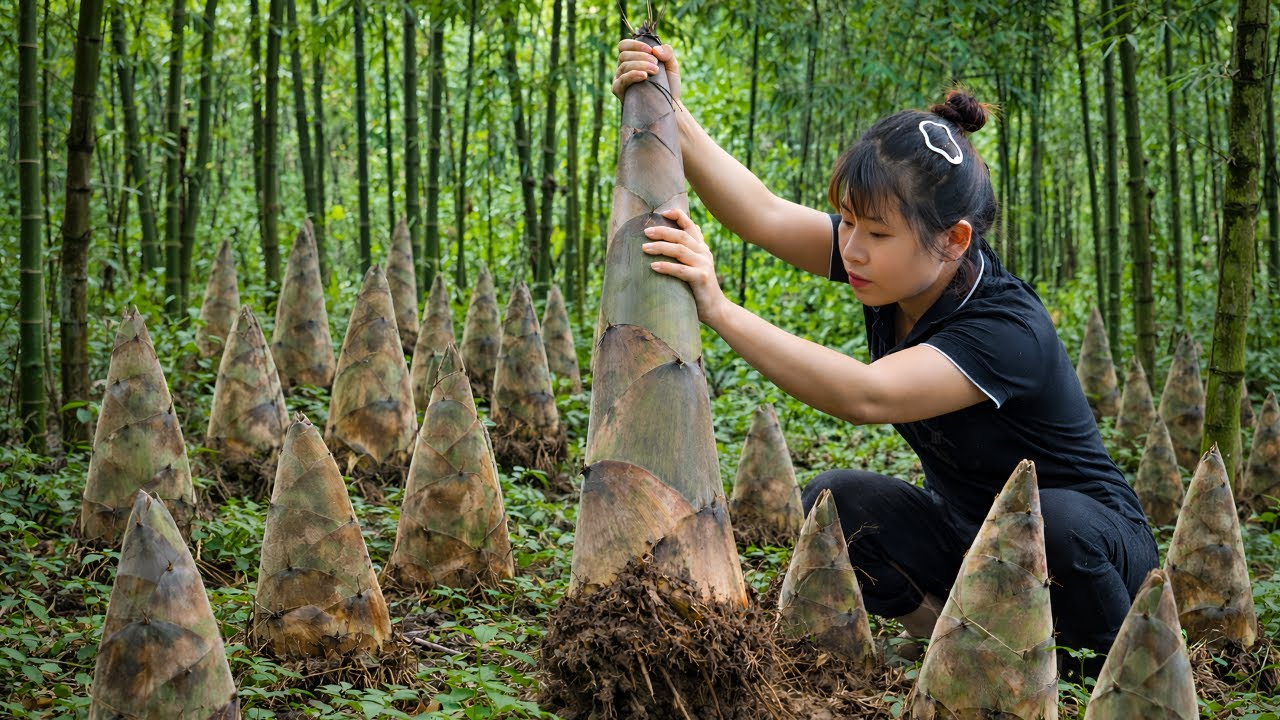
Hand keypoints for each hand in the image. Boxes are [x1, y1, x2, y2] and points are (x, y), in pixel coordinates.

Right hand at [613, 39, 680, 102]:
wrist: (670, 105)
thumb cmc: (668, 85)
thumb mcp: (672, 66)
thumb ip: (668, 52)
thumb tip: (655, 49)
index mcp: (632, 60)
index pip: (624, 46)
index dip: (635, 45)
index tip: (650, 50)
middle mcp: (623, 69)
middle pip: (624, 55)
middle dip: (641, 57)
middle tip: (656, 64)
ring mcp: (620, 80)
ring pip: (623, 66)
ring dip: (640, 65)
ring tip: (655, 71)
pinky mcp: (619, 92)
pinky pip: (621, 80)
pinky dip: (632, 75)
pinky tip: (644, 76)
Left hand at [642, 208, 727, 324]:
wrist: (715, 309)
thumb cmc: (698, 289)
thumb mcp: (694, 267)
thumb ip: (685, 254)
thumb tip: (666, 243)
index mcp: (701, 248)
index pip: (691, 226)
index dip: (678, 216)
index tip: (662, 213)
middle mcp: (704, 253)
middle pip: (681, 236)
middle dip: (662, 232)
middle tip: (645, 232)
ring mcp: (703, 264)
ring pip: (680, 250)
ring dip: (661, 247)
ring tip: (644, 248)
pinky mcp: (701, 278)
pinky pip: (681, 270)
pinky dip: (666, 267)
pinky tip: (653, 266)